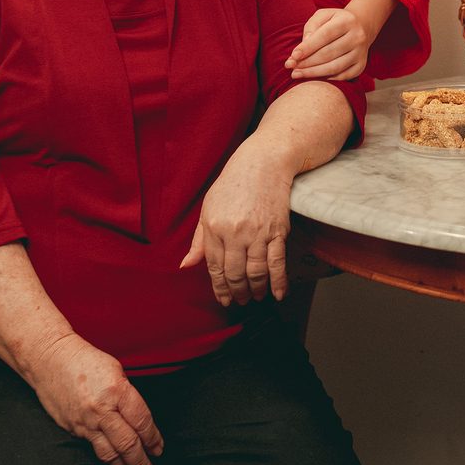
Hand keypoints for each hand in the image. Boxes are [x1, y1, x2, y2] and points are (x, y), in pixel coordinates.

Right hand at [26, 332, 163, 464]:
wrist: (50, 359)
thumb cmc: (85, 361)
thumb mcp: (116, 370)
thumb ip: (128, 396)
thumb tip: (139, 420)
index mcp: (117, 391)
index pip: (141, 421)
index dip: (153, 439)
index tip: (159, 449)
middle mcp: (102, 410)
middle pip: (127, 443)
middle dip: (141, 463)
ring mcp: (86, 422)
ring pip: (109, 454)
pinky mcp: (73, 429)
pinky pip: (94, 449)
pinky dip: (107, 462)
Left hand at [179, 145, 293, 305]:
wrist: (264, 162)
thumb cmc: (233, 183)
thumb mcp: (208, 208)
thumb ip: (199, 241)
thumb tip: (186, 266)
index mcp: (214, 227)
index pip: (214, 267)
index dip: (219, 287)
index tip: (223, 299)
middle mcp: (235, 232)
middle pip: (235, 273)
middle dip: (237, 292)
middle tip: (239, 301)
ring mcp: (258, 233)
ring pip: (255, 272)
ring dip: (255, 290)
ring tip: (255, 297)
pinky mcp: (278, 231)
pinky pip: (277, 262)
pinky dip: (278, 281)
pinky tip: (278, 293)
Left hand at [288, 6, 369, 79]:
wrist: (360, 27)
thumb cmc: (334, 21)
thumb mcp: (323, 16)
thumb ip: (311, 27)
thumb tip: (304, 46)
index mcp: (347, 21)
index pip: (325, 35)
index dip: (308, 47)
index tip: (293, 56)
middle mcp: (357, 37)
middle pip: (329, 53)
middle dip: (307, 62)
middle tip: (291, 67)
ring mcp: (361, 52)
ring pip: (335, 67)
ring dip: (314, 73)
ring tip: (297, 74)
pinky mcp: (361, 65)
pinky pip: (343, 76)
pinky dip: (327, 79)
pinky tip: (314, 78)